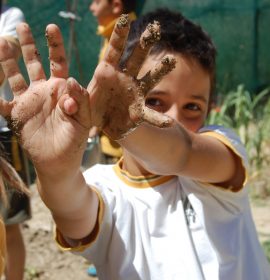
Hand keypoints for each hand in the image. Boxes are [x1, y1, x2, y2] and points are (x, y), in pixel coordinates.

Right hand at [0, 23, 90, 170]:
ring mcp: (29, 101)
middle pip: (34, 62)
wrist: (60, 160)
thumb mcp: (83, 119)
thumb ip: (80, 100)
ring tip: (2, 41)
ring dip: (7, 59)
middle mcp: (44, 91)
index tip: (51, 27)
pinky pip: (1, 101)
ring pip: (15, 75)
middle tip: (21, 25)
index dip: (55, 45)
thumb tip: (71, 79)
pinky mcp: (16, 114)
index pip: (58, 62)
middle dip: (29, 44)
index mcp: (62, 90)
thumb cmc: (75, 140)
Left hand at [87, 15, 175, 139]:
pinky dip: (159, 119)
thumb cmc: (90, 110)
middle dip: (144, 44)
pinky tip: (168, 123)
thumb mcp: (79, 103)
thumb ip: (76, 95)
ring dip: (159, 70)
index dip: (119, 35)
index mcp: (107, 73)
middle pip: (136, 58)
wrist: (100, 125)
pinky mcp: (139, 112)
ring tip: (170, 61)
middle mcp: (124, 79)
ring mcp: (134, 94)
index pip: (115, 50)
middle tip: (154, 29)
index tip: (124, 18)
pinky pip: (150, 115)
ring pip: (149, 80)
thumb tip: (71, 82)